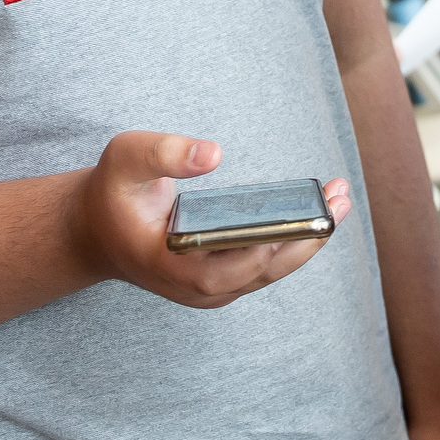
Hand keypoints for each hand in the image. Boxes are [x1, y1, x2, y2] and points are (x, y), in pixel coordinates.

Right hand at [75, 132, 350, 310]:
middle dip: (304, 237)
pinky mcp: (225, 278)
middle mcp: (195, 286)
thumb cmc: (113, 193)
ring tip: (341, 198)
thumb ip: (162, 152)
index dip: (262, 251)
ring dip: (309, 237)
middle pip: (261, 270)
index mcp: (169, 266)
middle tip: (339, 198)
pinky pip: (267, 263)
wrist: (98, 230)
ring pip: (270, 269)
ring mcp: (212, 287)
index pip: (224, 270)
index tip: (298, 226)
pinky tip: (323, 209)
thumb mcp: (124, 160)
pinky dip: (295, 238)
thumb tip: (214, 154)